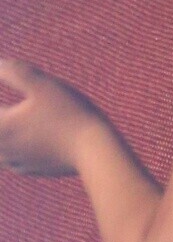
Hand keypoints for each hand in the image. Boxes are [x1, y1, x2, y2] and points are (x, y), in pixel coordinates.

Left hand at [0, 59, 99, 176]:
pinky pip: (10, 160)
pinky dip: (8, 150)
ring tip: (7, 124)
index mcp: (2, 126)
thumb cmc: (70, 112)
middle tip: (6, 108)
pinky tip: (17, 142)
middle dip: (0, 117)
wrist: (94, 149)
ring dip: (2, 135)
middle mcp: (3, 148)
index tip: (3, 78)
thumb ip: (14, 72)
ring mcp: (16, 162)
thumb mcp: (42, 84)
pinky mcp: (30, 170)